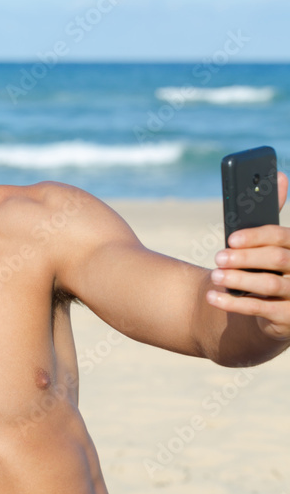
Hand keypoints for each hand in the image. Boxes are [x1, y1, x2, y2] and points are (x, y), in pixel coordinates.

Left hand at [207, 171, 289, 340]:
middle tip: (218, 257)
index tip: (230, 239)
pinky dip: (232, 302)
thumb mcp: (268, 243)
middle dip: (244, 257)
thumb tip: (278, 174)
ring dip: (237, 279)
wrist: (272, 310)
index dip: (256, 237)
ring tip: (215, 276)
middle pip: (276, 259)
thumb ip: (270, 214)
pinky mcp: (289, 319)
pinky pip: (260, 309)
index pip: (283, 237)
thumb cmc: (268, 267)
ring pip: (268, 283)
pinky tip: (212, 296)